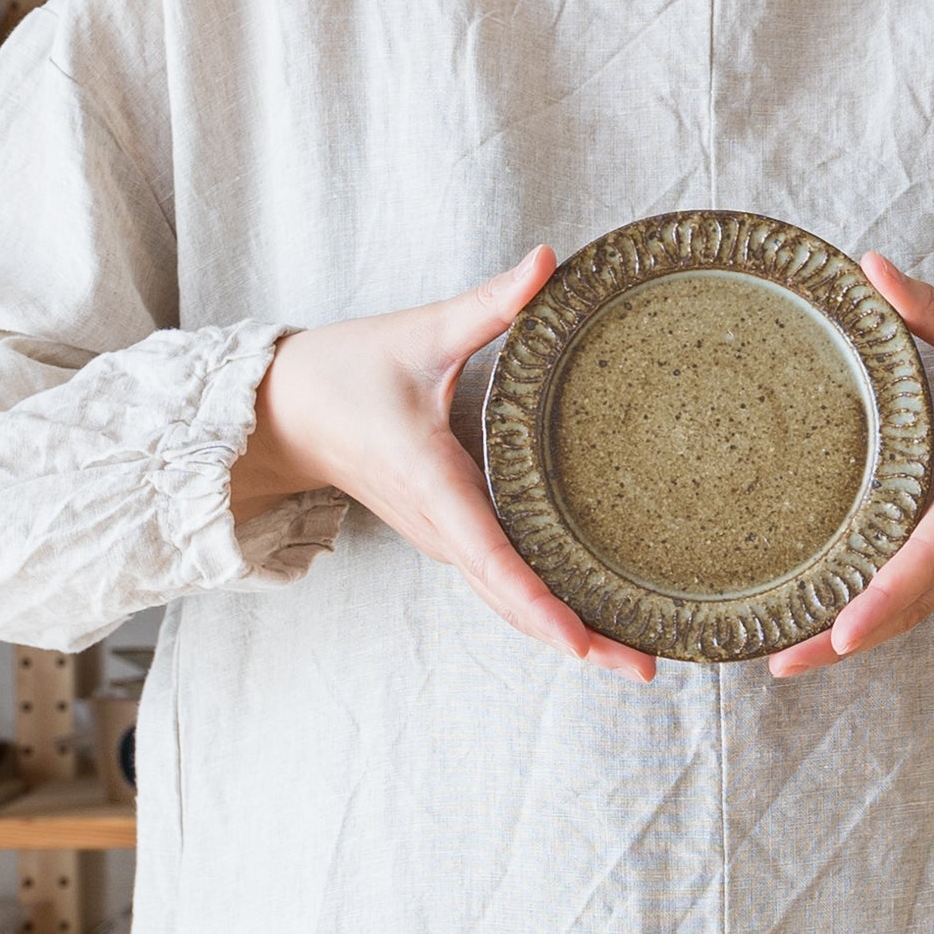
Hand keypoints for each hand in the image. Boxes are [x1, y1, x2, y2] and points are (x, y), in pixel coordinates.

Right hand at [230, 246, 656, 681]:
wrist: (284, 412)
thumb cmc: (345, 373)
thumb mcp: (419, 334)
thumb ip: (487, 305)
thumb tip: (546, 261)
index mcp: (435, 487)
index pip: (493, 559)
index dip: (539, 605)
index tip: (583, 643)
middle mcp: (443, 530)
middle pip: (516, 603)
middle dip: (581, 641)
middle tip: (649, 671)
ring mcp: (446, 540)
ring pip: (511, 603)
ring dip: (571, 634)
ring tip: (638, 660)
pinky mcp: (451, 536)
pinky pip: (503, 585)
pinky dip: (546, 611)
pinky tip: (594, 622)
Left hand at [768, 253, 933, 677]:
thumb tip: (870, 270)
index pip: (932, 553)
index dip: (886, 595)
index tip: (842, 632)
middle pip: (911, 602)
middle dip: (847, 638)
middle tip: (777, 664)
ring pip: (915, 602)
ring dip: (857, 632)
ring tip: (786, 653)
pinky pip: (921, 583)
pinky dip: (878, 607)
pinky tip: (830, 612)